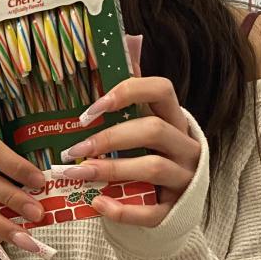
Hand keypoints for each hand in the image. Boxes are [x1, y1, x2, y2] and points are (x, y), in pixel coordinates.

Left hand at [54, 54, 198, 227]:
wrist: (173, 207)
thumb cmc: (151, 158)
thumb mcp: (146, 127)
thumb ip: (134, 98)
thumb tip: (125, 48)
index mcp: (175, 120)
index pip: (162, 90)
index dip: (128, 92)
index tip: (93, 107)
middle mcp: (185, 147)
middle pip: (153, 130)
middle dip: (110, 137)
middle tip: (74, 149)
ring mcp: (184, 179)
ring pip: (153, 168)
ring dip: (111, 170)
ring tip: (77, 174)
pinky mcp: (175, 211)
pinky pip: (151, 211)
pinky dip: (123, 210)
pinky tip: (97, 203)